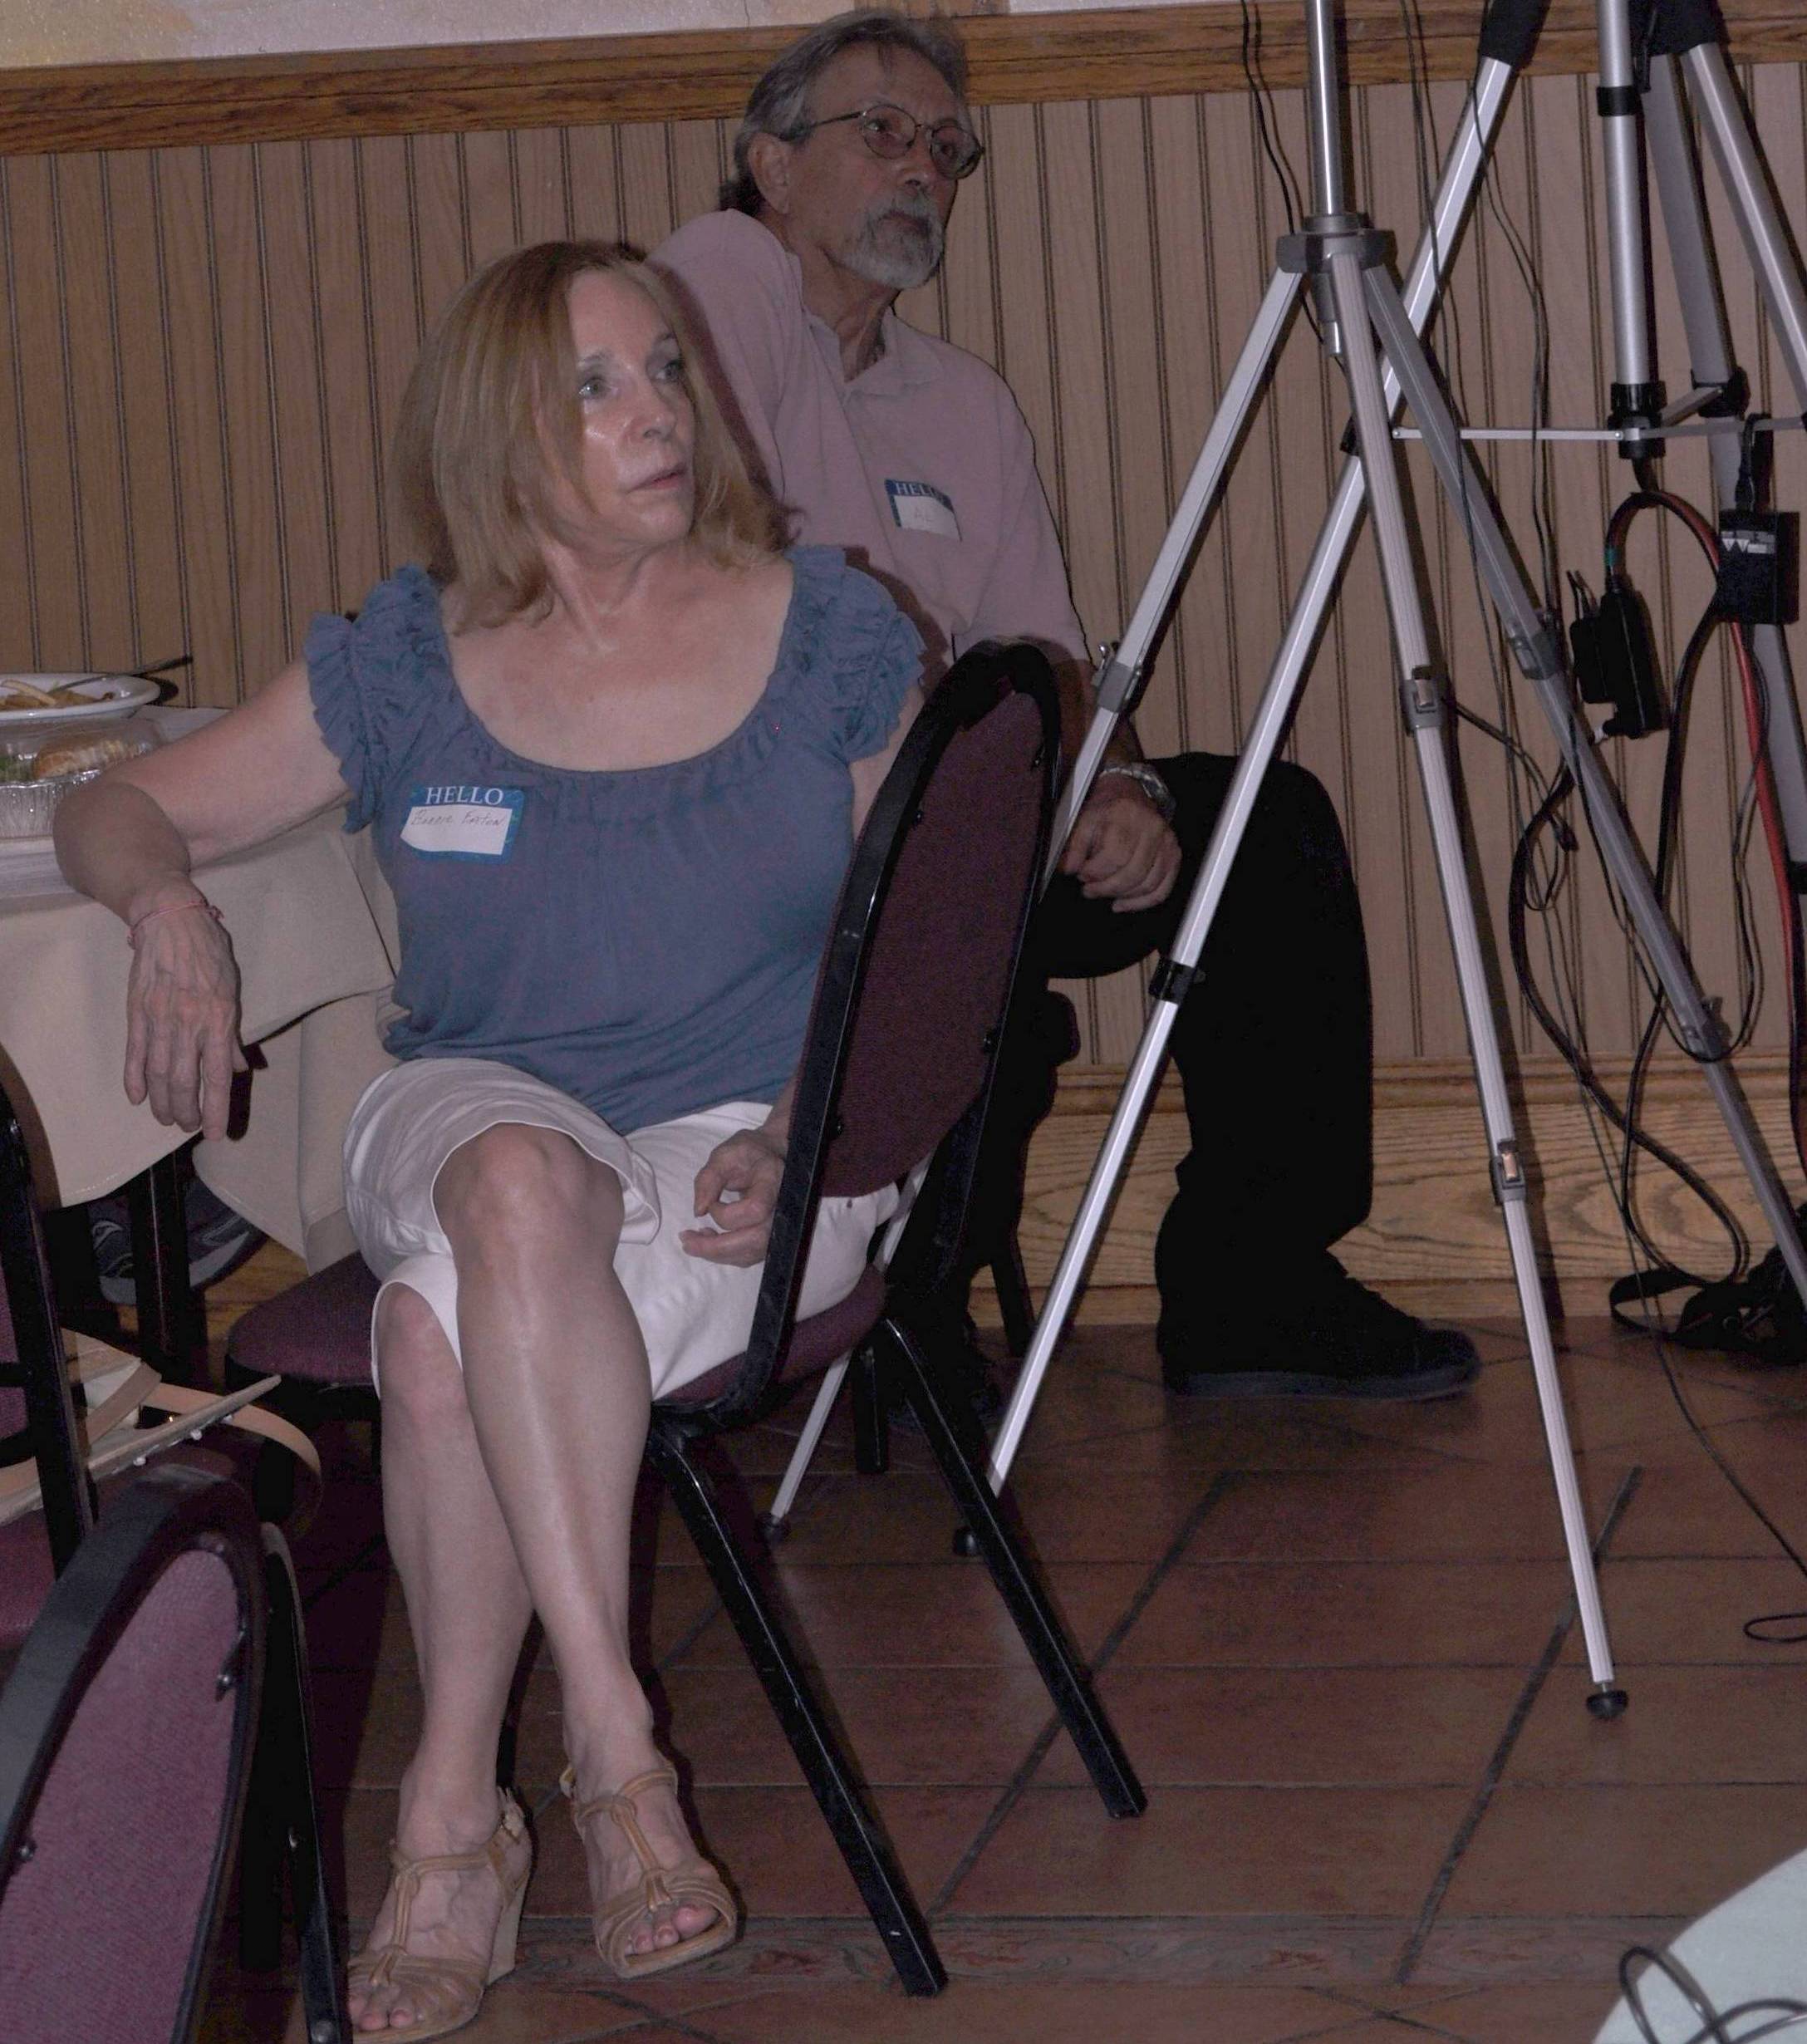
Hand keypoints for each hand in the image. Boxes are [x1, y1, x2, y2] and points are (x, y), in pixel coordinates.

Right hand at [122, 895, 246, 1139]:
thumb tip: (238, 1067)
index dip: (217, 1109)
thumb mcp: (232, 989)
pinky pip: (134, 1051)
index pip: (218, 1075)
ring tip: (167, 1118)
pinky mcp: (136, 1010)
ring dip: (162, 1101)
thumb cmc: (208, 952)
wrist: (170, 919)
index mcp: (218, 1019)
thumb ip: (232, 1033)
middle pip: (184, 1081)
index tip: (216, 1134)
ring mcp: (159, 1018)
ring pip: (158, 1072)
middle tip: (189, 1125)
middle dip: (187, 1111)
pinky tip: (136, 1097)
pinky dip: (133, 1077)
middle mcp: (189, 1023)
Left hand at [680, 1121, 788, 1267]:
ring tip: (692, 1241)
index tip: (711, 1203)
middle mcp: (782, 1208)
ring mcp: (778, 1225)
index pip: (754, 1210)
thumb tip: (698, 1212)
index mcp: (772, 1182)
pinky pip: (749, 1255)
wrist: (769, 1158)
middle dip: (716, 1248)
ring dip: (717, 1254)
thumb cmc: (746, 1154)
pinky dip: (725, 1254)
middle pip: (755, 1240)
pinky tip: (709, 1240)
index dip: (726, 1214)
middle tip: (686, 1241)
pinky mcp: (770, 1236)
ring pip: (751, 1253)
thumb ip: (708, 1179)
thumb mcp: (723, 1156)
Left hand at [1060, 778, 1181, 911]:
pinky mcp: (1174, 856)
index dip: (1095, 873)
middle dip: (1106, 889)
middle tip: (1090, 890)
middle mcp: (1152, 828)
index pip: (1115, 856)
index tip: (1082, 875)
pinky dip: (1143, 903)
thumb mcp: (1084, 821)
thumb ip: (1074, 846)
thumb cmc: (1107, 811)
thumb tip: (1068, 869)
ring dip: (1123, 897)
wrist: (1130, 796)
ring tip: (1105, 895)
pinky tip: (1124, 904)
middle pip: (1132, 874)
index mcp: (1127, 816)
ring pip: (1148, 885)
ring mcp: (1167, 843)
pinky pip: (1162, 889)